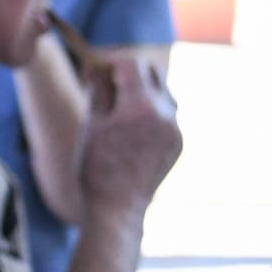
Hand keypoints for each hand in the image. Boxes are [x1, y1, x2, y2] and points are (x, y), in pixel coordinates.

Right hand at [76, 53, 183, 217]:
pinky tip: (132, 126)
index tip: (97, 69)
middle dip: (131, 71)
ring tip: (119, 106)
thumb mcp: (92, 124)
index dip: (112, 61)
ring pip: (163, 93)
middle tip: (108, 82)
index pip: (132, 64)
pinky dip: (152, 111)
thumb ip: (98, 89)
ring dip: (143, 90)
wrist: (118, 209)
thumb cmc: (98, 168)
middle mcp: (166, 114)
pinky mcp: (178, 144)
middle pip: (153, 73)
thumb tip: (96, 66)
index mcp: (141, 106)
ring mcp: (176, 130)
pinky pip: (168, 115)